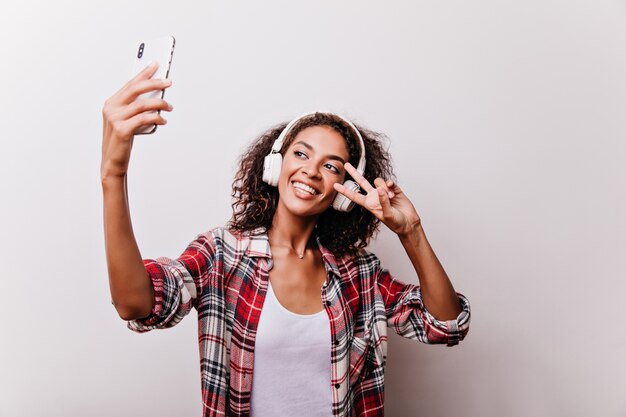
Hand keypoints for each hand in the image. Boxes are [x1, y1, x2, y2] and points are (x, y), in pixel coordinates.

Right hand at [100, 62, 172, 179]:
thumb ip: (136, 108)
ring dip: (160, 103)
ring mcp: (115, 119)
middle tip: (168, 82)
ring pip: (142, 104)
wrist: (112, 161)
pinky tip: (163, 120)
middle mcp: (111, 108)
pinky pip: (144, 119)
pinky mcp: (122, 130)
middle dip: (154, 83)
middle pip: (136, 90)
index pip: (130, 84)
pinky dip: (156, 117)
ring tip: (169, 107)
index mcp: (111, 103)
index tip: (155, 64)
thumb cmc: (122, 140)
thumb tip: (156, 95)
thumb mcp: (127, 120)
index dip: (143, 73)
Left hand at [333, 163, 421, 236]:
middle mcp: (374, 196)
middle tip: (346, 165)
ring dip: (383, 188)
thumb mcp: (387, 214)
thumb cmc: (396, 223)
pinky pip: (389, 182)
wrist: (408, 223)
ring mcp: (384, 192)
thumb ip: (383, 201)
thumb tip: (380, 189)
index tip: (335, 185)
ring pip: (378, 181)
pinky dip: (390, 185)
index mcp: (369, 204)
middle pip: (362, 182)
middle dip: (354, 173)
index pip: (354, 196)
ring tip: (391, 198)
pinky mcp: (394, 189)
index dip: (344, 191)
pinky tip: (393, 190)